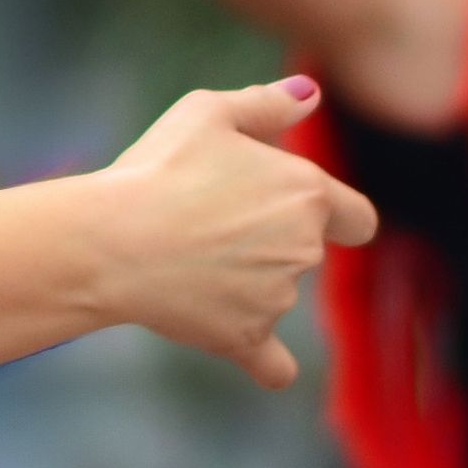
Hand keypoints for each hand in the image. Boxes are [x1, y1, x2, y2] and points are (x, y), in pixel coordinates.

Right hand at [92, 76, 371, 387]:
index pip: (357, 217)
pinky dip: (270, 366)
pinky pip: (273, 364)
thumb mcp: (207, 114)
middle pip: (306, 252)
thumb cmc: (157, 169)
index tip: (316, 219)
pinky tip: (271, 371)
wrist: (111, 241)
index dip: (338, 216)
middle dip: (271, 242)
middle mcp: (304, 248)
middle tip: (206, 224)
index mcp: (308, 192)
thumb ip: (267, 104)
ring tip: (186, 261)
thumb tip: (311, 95)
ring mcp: (277, 297)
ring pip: (276, 295)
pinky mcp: (244, 336)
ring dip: (248, 283)